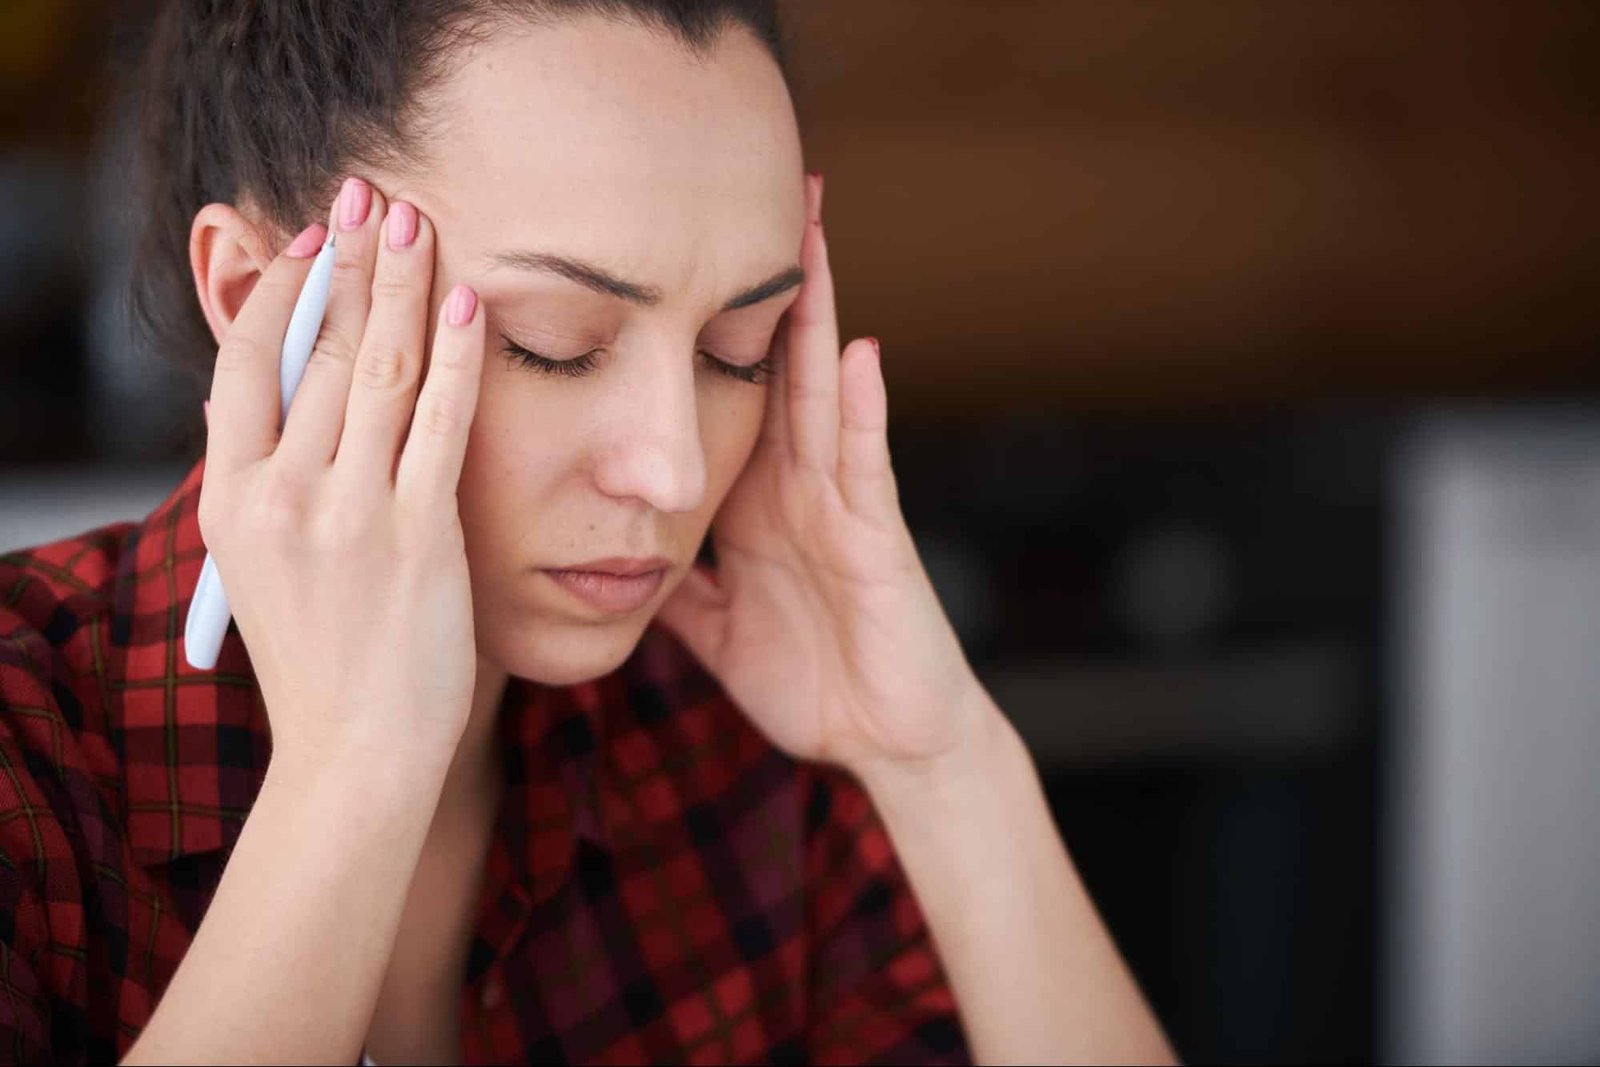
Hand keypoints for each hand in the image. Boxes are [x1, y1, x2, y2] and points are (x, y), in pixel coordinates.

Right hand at [199, 179, 484, 768]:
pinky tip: (467, 303)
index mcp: (231, 501)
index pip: (244, 364)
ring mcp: (352, 514)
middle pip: (315, 349)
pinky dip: (455, 356)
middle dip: (349, 262)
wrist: (358, 754)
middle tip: (371, 193)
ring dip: (400, 285)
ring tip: (416, 220)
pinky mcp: (421, 535)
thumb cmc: (321, 661)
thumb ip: (274, 481)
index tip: (311, 239)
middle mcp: (283, 496)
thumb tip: (288, 398)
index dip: (279, 290)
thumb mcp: (263, 566)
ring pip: (375, 370)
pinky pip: (441, 423)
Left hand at [657, 175, 988, 775]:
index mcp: (754, 503)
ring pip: (820, 391)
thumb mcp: (715, 628)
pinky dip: (864, 411)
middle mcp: (796, 486)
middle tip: (745, 198)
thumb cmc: (809, 679)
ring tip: (808, 233)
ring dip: (818, 314)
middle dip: (758, 287)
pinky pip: (867, 465)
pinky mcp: (876, 538)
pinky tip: (859, 353)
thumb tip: (607, 555)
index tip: (658, 268)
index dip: (695, 331)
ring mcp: (840, 504)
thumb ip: (673, 584)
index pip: (721, 397)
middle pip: (771, 367)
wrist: (884, 740)